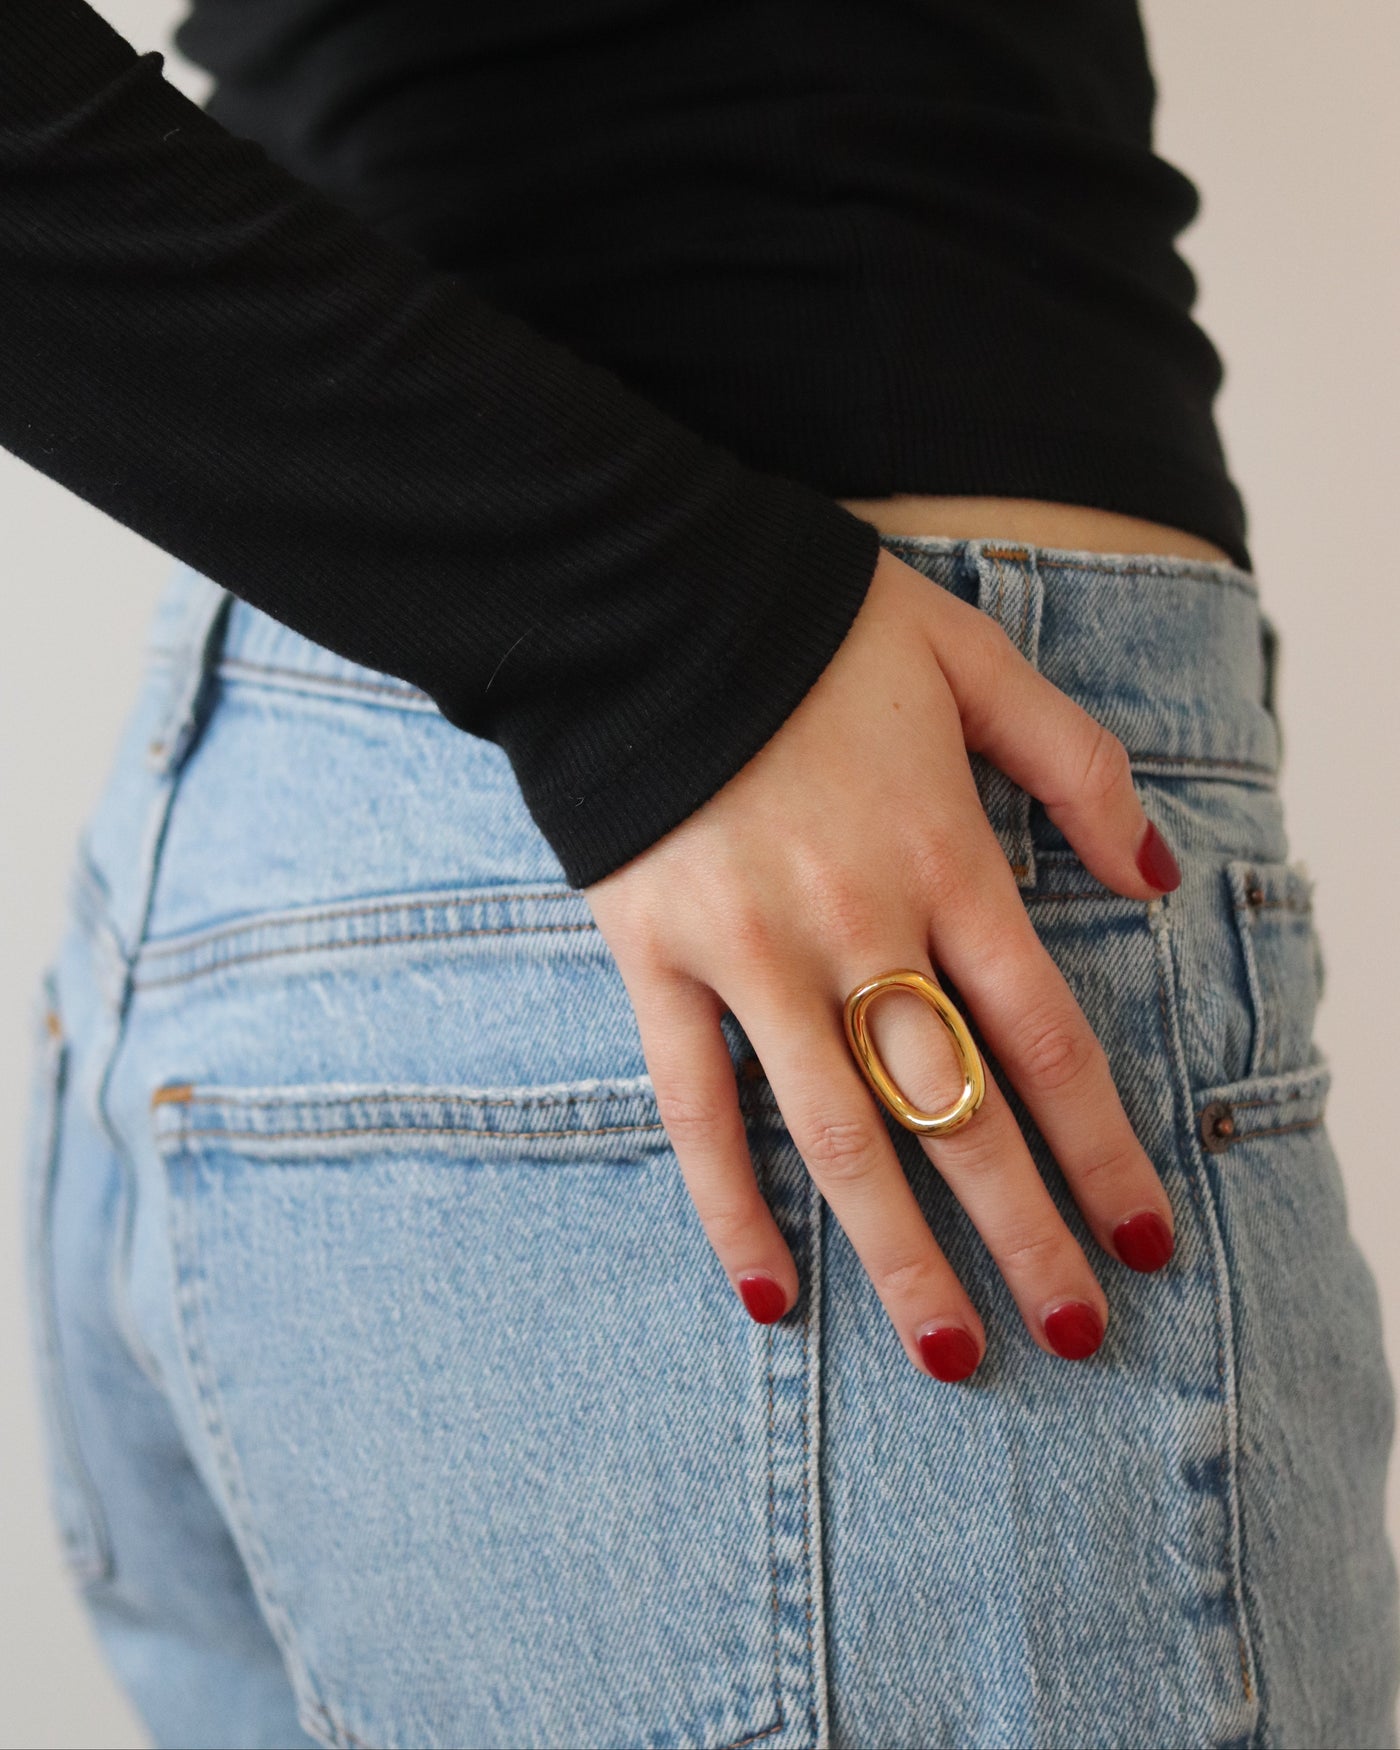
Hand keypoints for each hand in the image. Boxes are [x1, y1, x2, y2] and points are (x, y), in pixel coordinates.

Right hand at [584, 546, 1178, 1380]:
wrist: (645, 594)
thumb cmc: (816, 625)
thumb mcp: (974, 660)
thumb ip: (1078, 766)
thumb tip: (1154, 883)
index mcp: (944, 856)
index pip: (1046, 1038)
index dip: (1103, 1149)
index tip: (1146, 1240)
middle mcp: (857, 924)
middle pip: (959, 1109)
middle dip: (1025, 1234)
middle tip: (1077, 1337)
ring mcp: (751, 953)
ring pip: (840, 1132)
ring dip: (900, 1256)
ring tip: (951, 1358)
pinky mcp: (658, 961)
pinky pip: (695, 1104)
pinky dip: (728, 1199)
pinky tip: (770, 1288)